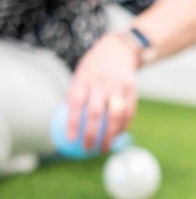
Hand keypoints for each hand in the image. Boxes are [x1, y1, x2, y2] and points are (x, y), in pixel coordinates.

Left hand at [66, 33, 137, 150]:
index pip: (75, 104)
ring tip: (105, 148)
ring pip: (116, 116)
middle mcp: (101, 82)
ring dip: (111, 135)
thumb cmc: (93, 68)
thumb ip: (74, 96)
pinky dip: (123, 127)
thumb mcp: (80, 75)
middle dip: (92, 134)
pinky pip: (128, 113)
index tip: (71, 140)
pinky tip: (117, 137)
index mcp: (84, 79)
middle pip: (96, 113)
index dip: (72, 123)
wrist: (118, 49)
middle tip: (88, 149)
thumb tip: (61, 123)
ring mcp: (118, 86)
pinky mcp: (132, 89)